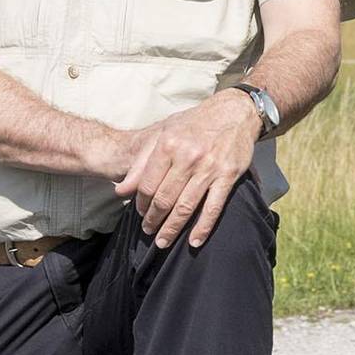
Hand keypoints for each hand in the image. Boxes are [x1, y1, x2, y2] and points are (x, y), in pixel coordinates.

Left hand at [114, 91, 259, 248]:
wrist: (234, 112)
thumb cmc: (195, 123)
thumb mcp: (164, 133)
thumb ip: (141, 162)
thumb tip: (120, 190)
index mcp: (168, 145)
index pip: (148, 185)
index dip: (141, 204)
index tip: (140, 213)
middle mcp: (188, 157)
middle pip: (164, 199)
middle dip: (153, 220)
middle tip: (148, 231)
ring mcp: (209, 168)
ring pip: (185, 207)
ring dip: (172, 229)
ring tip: (163, 241)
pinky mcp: (228, 176)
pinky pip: (213, 208)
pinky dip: (203, 228)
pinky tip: (194, 241)